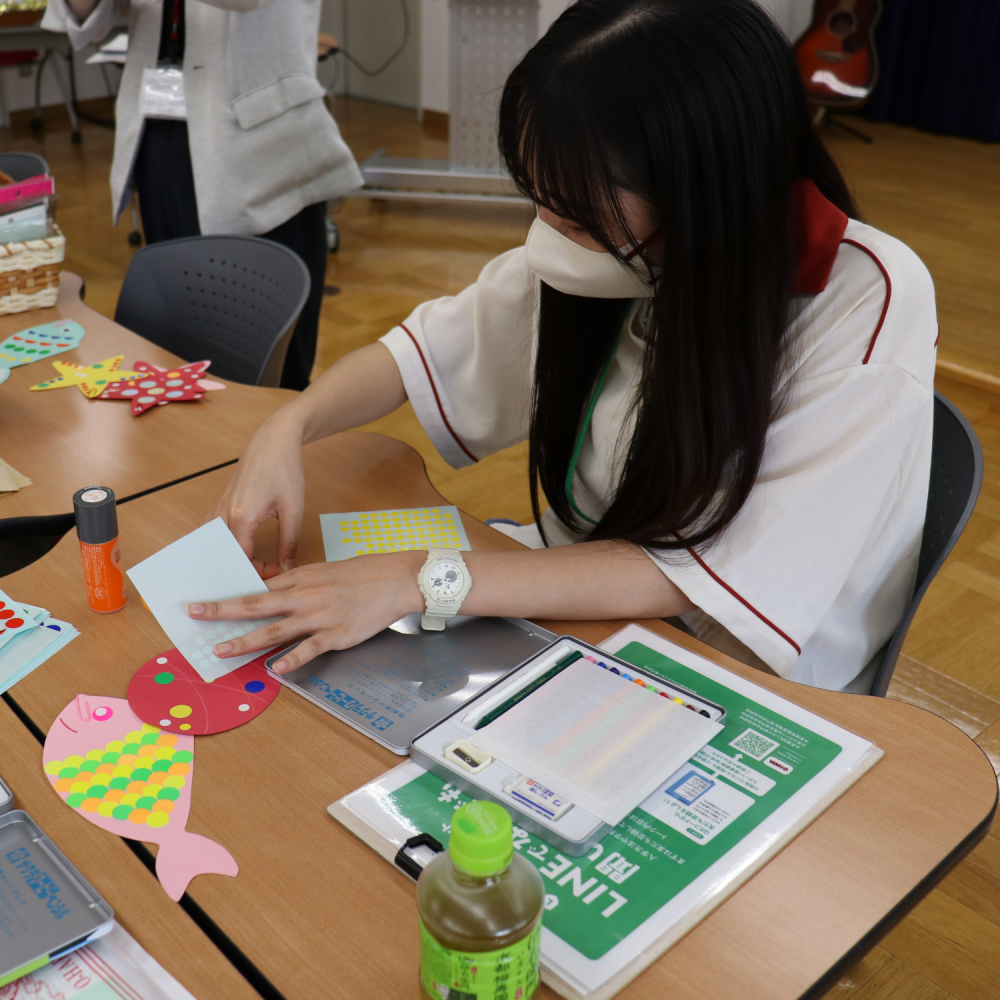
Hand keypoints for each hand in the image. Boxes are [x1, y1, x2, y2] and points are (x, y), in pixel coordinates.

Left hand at [187, 551, 424, 672]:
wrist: (397, 579)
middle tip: (195, 614)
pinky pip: (310, 649)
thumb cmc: (366, 573)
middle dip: (222, 611)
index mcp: (302, 578)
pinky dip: (292, 659)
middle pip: (256, 605)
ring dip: (244, 640)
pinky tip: (276, 669)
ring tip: (221, 649)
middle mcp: (305, 596)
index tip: (207, 599)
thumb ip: (299, 580)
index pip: (258, 587)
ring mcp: (319, 616)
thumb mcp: (327, 569)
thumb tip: (274, 586)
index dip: (230, 595)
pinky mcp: (336, 634)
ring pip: (274, 629)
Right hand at [205, 414, 305, 576]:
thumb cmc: (284, 470)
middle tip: (264, 573)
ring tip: (248, 567)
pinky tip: (233, 553)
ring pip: (214, 545)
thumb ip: (289, 542)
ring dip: (229, 558)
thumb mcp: (293, 509)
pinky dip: (220, 546)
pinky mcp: (219, 504)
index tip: (276, 572)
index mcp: (242, 516)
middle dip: (242, 568)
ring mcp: (218, 508)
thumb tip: (286, 568)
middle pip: (224, 554)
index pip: (242, 558)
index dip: (258, 571)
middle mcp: (223, 513)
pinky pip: (211, 533)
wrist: (272, 441)